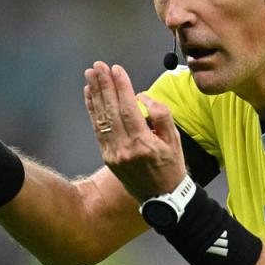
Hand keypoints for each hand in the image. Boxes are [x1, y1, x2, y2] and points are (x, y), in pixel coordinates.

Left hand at [83, 61, 186, 200]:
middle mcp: (125, 149)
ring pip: (101, 119)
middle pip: (111, 111)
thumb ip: (161, 115)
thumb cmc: (172, 166)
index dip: (120, 87)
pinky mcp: (107, 157)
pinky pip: (98, 129)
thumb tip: (141, 97)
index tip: (116, 69)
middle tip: (98, 66)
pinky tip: (90, 95)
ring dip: (95, 94)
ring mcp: (113, 154)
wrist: (162, 198)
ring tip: (90, 75)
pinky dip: (92, 110)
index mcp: (144, 144)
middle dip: (104, 85)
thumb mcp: (174, 140)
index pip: (128, 109)